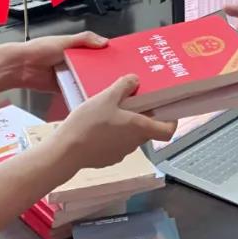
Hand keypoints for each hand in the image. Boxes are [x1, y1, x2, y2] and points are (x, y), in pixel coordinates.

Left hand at [10, 31, 108, 91]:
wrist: (20, 67)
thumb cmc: (38, 50)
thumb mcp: (64, 41)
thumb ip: (84, 40)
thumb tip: (104, 41)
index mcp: (73, 48)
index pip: (94, 50)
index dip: (104, 53)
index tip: (117, 58)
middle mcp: (72, 61)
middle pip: (92, 66)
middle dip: (100, 70)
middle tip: (113, 74)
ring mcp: (68, 75)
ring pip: (85, 79)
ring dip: (91, 81)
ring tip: (104, 85)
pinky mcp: (63, 87)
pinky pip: (76, 90)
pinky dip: (81, 92)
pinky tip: (90, 93)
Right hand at [54, 76, 177, 169]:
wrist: (65, 152)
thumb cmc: (89, 123)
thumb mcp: (106, 97)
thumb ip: (123, 86)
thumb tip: (136, 80)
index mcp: (140, 128)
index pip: (168, 131)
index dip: (171, 120)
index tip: (166, 109)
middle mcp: (134, 143)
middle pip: (147, 129)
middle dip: (142, 115)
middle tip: (131, 100)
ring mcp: (121, 153)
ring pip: (130, 135)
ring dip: (126, 124)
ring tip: (110, 110)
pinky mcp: (107, 159)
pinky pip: (116, 143)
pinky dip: (112, 134)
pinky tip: (98, 125)